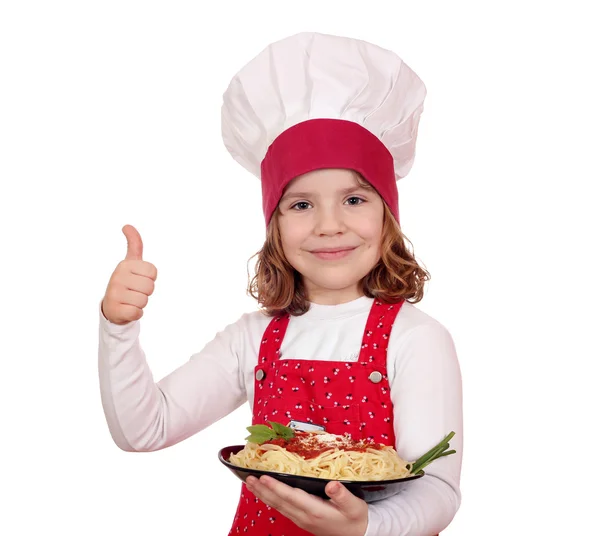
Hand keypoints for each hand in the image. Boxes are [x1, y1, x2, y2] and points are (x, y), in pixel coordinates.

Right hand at [101, 224, 157, 324]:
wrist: (112, 307)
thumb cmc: (127, 282)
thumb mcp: (131, 262)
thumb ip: (134, 244)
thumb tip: (127, 225)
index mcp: (124, 265)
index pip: (153, 273)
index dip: (149, 278)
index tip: (138, 279)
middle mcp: (117, 277)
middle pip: (149, 287)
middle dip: (146, 292)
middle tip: (134, 291)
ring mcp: (114, 294)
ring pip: (144, 300)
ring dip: (140, 303)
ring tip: (130, 300)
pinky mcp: (115, 310)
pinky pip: (137, 313)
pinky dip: (135, 313)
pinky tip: (127, 310)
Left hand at [245, 475, 367, 535]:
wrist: (359, 535)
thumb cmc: (356, 518)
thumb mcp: (354, 506)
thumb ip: (342, 495)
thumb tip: (332, 484)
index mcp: (315, 511)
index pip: (291, 497)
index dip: (276, 487)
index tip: (263, 477)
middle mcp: (304, 516)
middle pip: (279, 502)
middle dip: (262, 489)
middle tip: (248, 477)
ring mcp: (301, 519)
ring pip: (278, 506)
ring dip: (263, 494)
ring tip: (250, 483)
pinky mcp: (302, 520)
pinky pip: (282, 508)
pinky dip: (271, 499)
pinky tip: (265, 493)